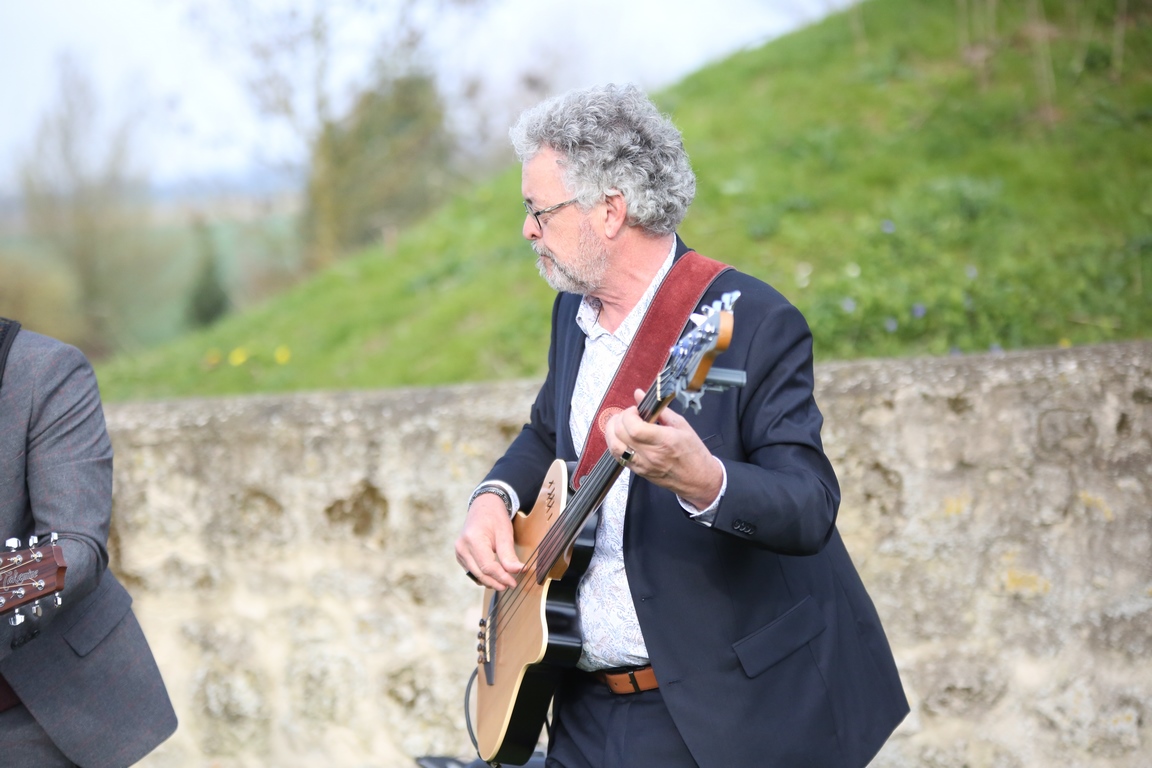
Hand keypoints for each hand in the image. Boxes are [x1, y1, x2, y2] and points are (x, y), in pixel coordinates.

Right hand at [455, 494, 522, 589]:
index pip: (487, 566)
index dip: (501, 577)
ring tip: (505, 582)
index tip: (514, 583)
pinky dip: (483, 575)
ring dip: (490, 581)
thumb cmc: (495, 517)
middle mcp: (462, 547)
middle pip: (480, 573)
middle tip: (511, 585)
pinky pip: (472, 571)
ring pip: (475, 574)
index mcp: (473, 539)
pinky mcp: (460, 555)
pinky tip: (494, 576)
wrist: (483, 506)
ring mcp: (459, 552)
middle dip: (496, 582)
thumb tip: (518, 571)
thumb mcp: (505, 533)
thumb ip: (509, 554)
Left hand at [606, 389, 722, 509]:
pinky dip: (615, 444)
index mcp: (664, 441)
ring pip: (614, 447)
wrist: (698, 479)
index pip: (635, 428)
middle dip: (619, 419)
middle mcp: (651, 454)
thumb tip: (640, 394)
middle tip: (628, 415)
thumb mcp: (681, 425)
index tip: (635, 410)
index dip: (629, 415)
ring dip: (612, 432)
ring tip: (619, 424)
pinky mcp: (638, 472)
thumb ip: (659, 409)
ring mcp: (643, 465)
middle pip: (621, 435)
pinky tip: (621, 437)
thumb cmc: (693, 452)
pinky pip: (618, 457)